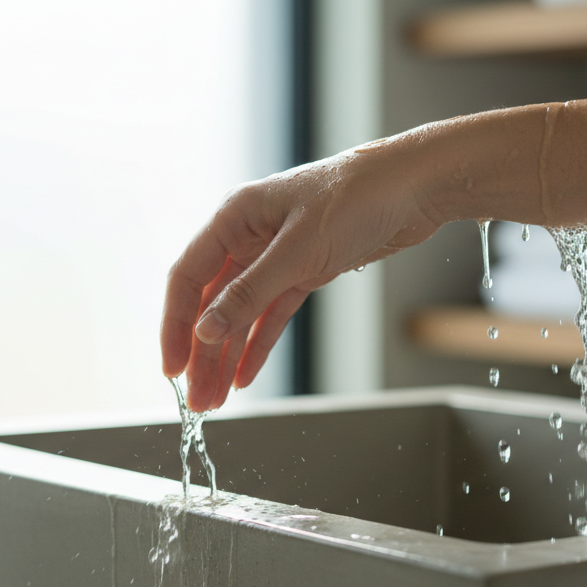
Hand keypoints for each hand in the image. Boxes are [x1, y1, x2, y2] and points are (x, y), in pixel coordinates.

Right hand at [160, 134, 444, 410]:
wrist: (414, 189)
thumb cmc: (358, 197)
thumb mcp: (299, 250)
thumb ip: (250, 293)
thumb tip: (205, 331)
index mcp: (235, 216)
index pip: (188, 277)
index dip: (176, 325)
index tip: (172, 367)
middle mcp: (249, 236)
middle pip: (212, 302)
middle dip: (202, 352)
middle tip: (195, 398)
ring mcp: (276, 255)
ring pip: (240, 313)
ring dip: (226, 356)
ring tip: (215, 398)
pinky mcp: (305, 270)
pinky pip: (271, 314)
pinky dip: (258, 344)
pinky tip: (245, 375)